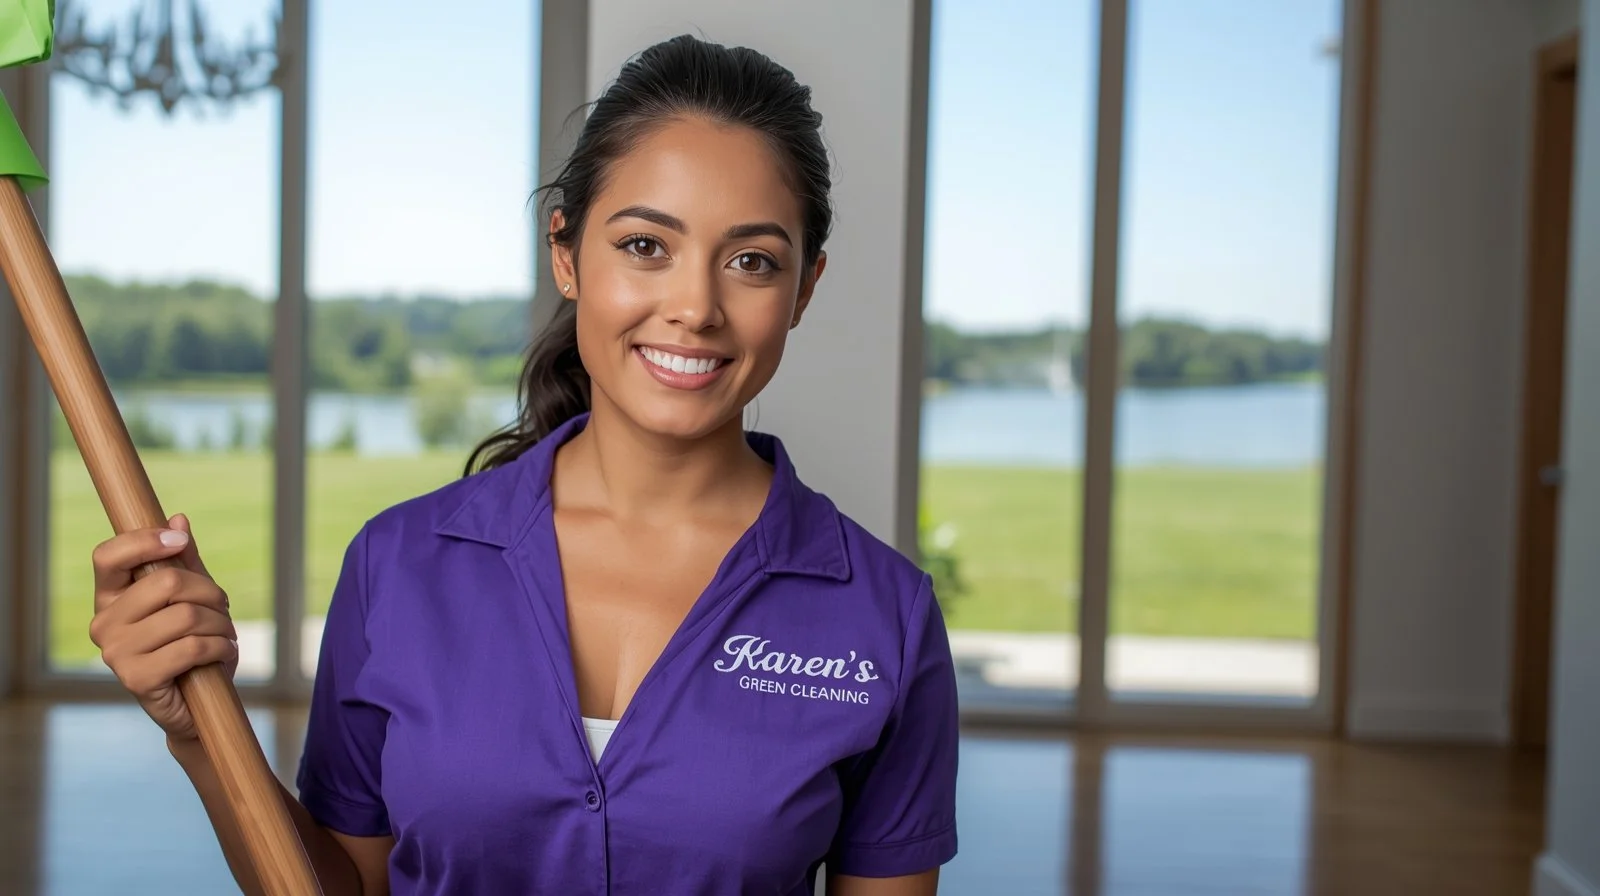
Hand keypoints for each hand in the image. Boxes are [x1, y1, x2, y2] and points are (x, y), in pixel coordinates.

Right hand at [88, 513, 237, 742]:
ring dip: (221, 623)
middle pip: (166, 582)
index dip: (144, 540)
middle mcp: (103, 623)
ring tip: (225, 634)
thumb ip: (183, 561)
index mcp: (110, 597)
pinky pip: (192, 647)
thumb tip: (178, 518)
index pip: (108, 556)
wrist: (196, 705)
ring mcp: (115, 653)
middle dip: (210, 593)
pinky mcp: (136, 679)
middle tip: (223, 609)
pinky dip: (220, 647)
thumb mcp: (191, 598)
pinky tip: (224, 653)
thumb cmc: (191, 645)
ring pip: (186, 615)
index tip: (179, 539)